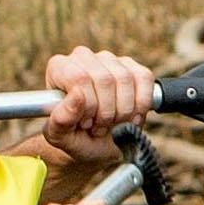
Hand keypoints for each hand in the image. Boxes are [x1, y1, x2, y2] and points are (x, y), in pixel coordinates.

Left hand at [32, 46, 155, 159]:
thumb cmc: (75, 138)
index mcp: (59, 68)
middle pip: (104, 79)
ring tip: (112, 124)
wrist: (97, 146)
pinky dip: (141, 105)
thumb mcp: (61, 137)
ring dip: (123, 111)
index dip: (89, 105)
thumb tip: (77, 96)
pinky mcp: (134, 67)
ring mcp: (110, 60)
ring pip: (125, 79)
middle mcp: (83, 57)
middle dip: (106, 112)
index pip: (79, 77)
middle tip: (99, 128)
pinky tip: (131, 118)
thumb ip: (61, 119)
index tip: (86, 124)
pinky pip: (144, 78)